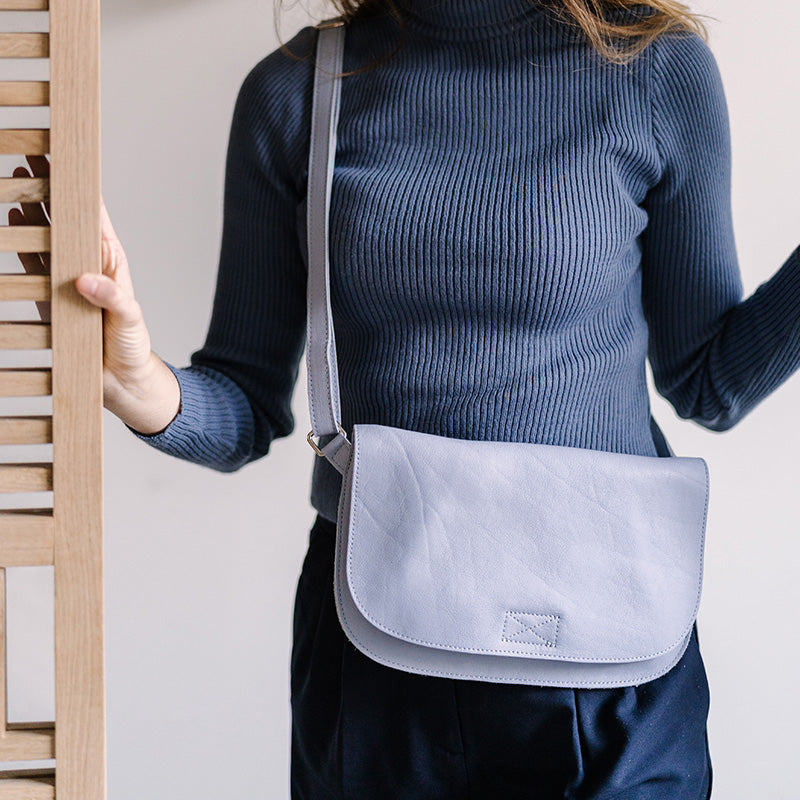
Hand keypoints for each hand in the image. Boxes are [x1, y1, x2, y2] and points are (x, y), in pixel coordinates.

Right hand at [9, 155, 178, 431]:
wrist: (120, 380)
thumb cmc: (132, 345)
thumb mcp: (130, 319)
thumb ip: (112, 299)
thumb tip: (85, 280)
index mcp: (112, 261)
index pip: (95, 218)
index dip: (81, 189)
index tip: (65, 160)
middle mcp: (89, 264)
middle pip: (65, 220)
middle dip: (48, 191)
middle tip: (28, 160)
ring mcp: (67, 278)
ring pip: (45, 237)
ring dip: (31, 212)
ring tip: (15, 183)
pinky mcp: (51, 297)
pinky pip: (33, 264)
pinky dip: (20, 245)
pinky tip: (12, 220)